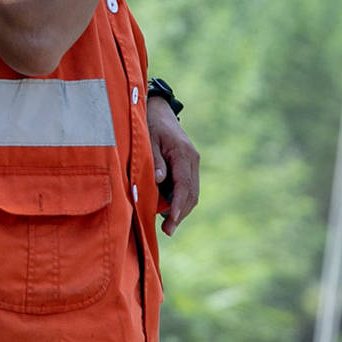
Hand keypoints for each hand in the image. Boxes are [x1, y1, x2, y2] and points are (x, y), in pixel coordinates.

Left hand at [146, 95, 199, 234]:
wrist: (159, 111)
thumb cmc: (150, 125)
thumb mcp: (148, 140)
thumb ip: (154, 160)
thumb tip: (159, 181)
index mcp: (183, 153)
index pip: (184, 185)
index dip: (178, 205)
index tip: (171, 221)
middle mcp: (193, 160)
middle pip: (192, 193)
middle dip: (181, 214)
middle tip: (167, 231)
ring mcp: (193, 163)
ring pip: (193, 193)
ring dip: (182, 210)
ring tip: (168, 225)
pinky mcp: (189, 166)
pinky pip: (189, 187)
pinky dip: (181, 201)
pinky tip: (169, 211)